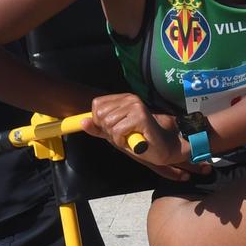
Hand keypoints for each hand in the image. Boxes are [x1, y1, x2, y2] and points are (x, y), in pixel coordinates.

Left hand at [85, 94, 200, 179]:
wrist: (163, 147)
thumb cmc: (139, 139)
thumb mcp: (114, 134)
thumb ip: (98, 128)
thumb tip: (82, 122)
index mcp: (123, 99)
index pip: (97, 105)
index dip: (99, 121)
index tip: (113, 129)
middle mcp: (130, 99)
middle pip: (100, 114)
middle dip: (108, 130)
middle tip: (123, 134)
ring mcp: (136, 106)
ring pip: (108, 123)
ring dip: (116, 137)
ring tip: (129, 137)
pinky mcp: (140, 116)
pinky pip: (117, 131)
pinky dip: (122, 140)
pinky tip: (133, 140)